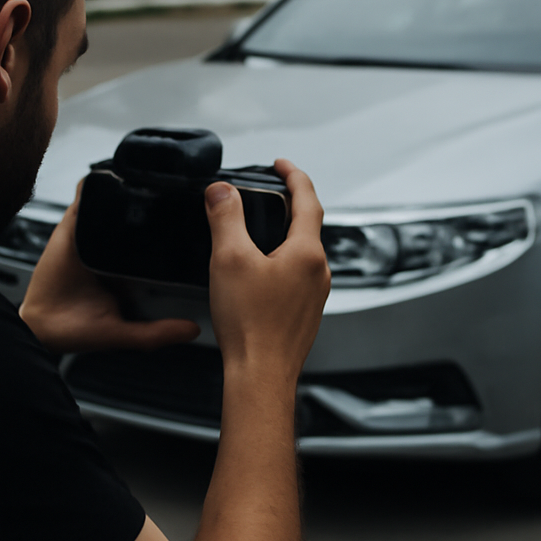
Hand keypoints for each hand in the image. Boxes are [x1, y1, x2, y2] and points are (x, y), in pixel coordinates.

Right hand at [19, 183, 199, 353]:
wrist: (41, 326)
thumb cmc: (76, 330)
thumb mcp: (124, 333)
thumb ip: (156, 332)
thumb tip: (193, 329)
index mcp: (127, 272)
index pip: (155, 246)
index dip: (173, 235)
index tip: (195, 225)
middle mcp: (111, 251)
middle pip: (137, 221)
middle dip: (155, 209)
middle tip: (178, 197)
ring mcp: (93, 236)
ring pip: (115, 204)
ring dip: (129, 192)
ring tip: (151, 183)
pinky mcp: (73, 225)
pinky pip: (86, 195)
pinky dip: (98, 185)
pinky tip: (114, 180)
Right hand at [205, 159, 329, 386]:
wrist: (261, 376)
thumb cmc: (251, 327)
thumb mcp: (229, 259)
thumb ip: (225, 218)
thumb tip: (222, 191)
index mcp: (307, 253)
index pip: (308, 199)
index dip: (293, 175)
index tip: (280, 164)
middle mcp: (318, 273)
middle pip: (308, 225)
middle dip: (288, 204)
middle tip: (268, 192)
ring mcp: (314, 295)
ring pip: (302, 252)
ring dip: (283, 235)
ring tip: (258, 230)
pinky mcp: (304, 313)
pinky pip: (296, 276)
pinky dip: (281, 262)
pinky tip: (258, 273)